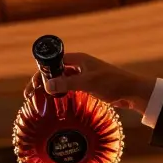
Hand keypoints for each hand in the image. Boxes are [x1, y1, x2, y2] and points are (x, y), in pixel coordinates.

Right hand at [22, 52, 155, 115]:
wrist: (132, 92)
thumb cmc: (113, 83)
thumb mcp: (88, 83)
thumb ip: (67, 84)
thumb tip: (46, 86)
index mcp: (78, 59)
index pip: (53, 62)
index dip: (41, 73)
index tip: (32, 86)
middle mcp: (79, 65)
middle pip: (54, 72)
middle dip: (41, 82)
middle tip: (30, 96)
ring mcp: (83, 76)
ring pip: (60, 81)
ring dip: (50, 89)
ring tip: (38, 101)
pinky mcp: (87, 86)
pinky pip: (69, 88)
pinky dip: (60, 94)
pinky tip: (55, 103)